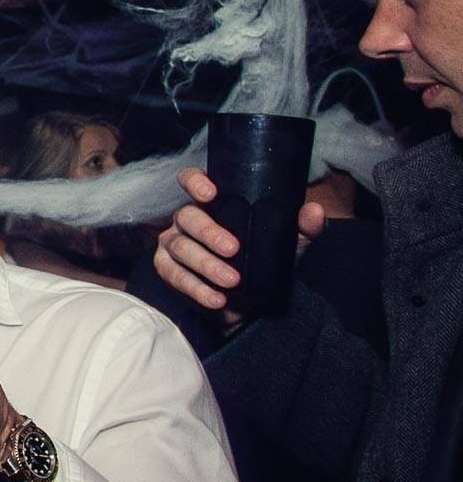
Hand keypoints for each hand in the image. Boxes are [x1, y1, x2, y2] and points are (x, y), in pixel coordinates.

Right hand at [153, 167, 325, 325]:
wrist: (250, 302)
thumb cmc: (264, 260)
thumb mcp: (288, 243)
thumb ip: (303, 227)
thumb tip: (313, 211)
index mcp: (211, 203)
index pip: (191, 179)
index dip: (195, 181)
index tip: (211, 193)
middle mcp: (186, 219)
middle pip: (187, 216)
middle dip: (209, 233)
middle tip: (234, 249)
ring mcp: (173, 243)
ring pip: (181, 248)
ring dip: (206, 265)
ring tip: (232, 280)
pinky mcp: (167, 270)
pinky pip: (175, 276)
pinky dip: (197, 289)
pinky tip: (217, 299)